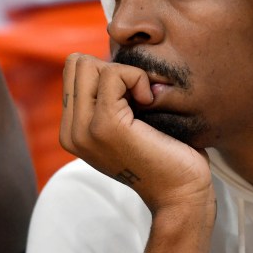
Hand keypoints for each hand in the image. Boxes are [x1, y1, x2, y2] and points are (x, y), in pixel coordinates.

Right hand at [60, 52, 213, 214]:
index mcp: (72, 131)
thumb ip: (109, 100)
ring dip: (125, 74)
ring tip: (144, 104)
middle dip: (112, 70)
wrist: (182, 193)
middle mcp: (70, 132)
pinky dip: (137, 79)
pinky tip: (150, 103)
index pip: (74, 72)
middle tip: (139, 99)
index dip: (108, 73)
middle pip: (77, 63)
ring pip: (89, 64)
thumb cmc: (166, 155)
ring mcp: (83, 130)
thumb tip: (109, 60)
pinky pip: (112, 73)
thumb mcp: (129, 124)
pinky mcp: (104, 125)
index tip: (133, 99)